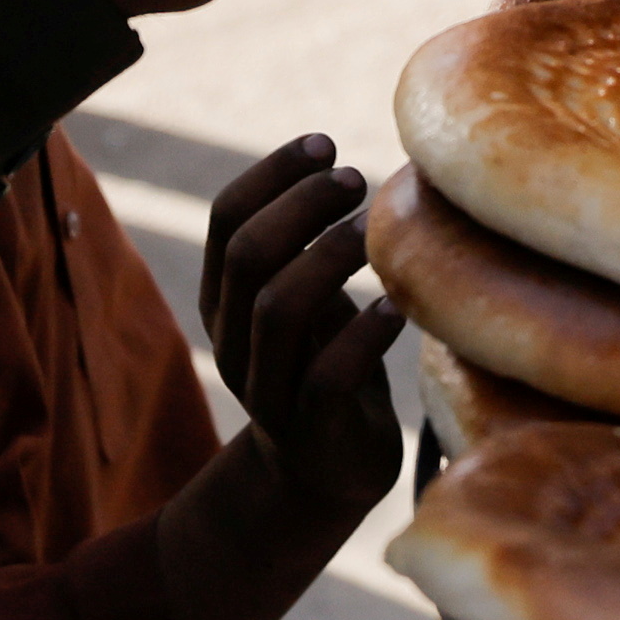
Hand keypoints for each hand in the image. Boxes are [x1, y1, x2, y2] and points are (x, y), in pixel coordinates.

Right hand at [156, 131, 410, 619]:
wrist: (326, 475)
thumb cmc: (328, 366)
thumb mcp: (310, 302)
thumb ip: (306, 249)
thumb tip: (337, 167)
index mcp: (224, 302)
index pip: (226, 221)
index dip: (272, 174)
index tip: (324, 144)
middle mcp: (233, 342)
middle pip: (248, 256)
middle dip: (301, 205)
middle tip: (354, 179)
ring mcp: (266, 390)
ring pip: (277, 310)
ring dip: (328, 258)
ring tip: (371, 233)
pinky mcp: (309, 431)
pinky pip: (326, 377)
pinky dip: (363, 336)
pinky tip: (395, 309)